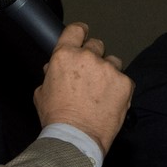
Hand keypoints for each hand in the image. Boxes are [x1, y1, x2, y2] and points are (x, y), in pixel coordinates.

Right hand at [34, 23, 132, 154]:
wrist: (76, 137)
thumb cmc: (56, 117)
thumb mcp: (41, 92)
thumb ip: (50, 74)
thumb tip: (54, 68)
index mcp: (65, 55)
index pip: (76, 30)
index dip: (80, 32)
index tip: (84, 36)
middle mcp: (88, 57)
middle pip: (96, 45)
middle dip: (93, 57)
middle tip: (90, 76)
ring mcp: (108, 69)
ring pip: (113, 61)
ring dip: (108, 71)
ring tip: (102, 91)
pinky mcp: (125, 83)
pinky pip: (124, 79)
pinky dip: (119, 88)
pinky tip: (110, 101)